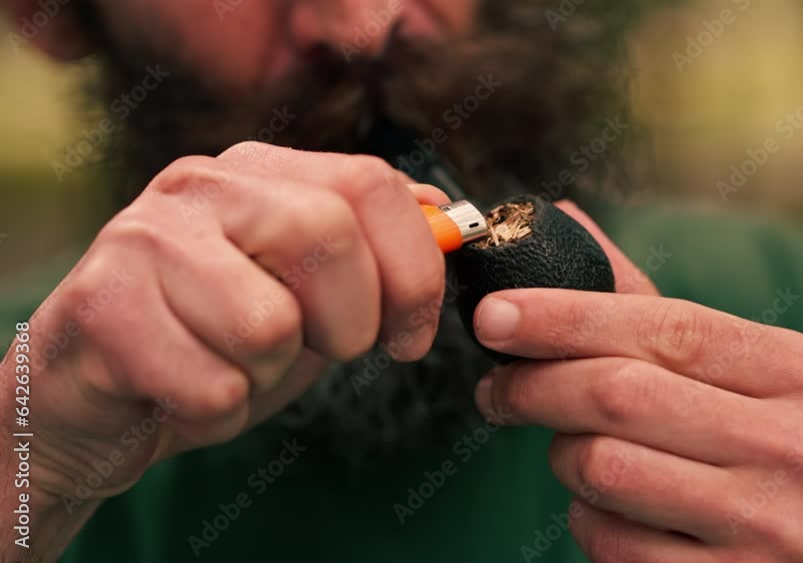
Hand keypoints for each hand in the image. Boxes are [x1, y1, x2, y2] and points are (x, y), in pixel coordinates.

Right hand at [3, 142, 449, 511]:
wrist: (99, 395)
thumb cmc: (217, 340)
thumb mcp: (309, 292)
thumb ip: (373, 251)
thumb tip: (447, 218)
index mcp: (261, 170)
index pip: (372, 182)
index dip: (415, 269)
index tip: (412, 335)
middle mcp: (201, 185)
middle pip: (325, 237)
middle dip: (348, 324)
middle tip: (319, 351)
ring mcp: (143, 237)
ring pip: (268, 324)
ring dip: (267, 373)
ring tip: (228, 362)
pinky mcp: (99, 305)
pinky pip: (213, 387)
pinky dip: (215, 410)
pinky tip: (180, 387)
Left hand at [471, 203, 802, 561]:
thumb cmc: (780, 454)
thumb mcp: (751, 378)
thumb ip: (656, 309)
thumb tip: (566, 220)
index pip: (666, 327)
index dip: (565, 316)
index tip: (496, 315)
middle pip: (620, 395)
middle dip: (535, 386)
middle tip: (497, 388)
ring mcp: (772, 528)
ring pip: (601, 468)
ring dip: (565, 454)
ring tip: (576, 450)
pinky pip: (607, 540)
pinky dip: (587, 517)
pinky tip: (612, 510)